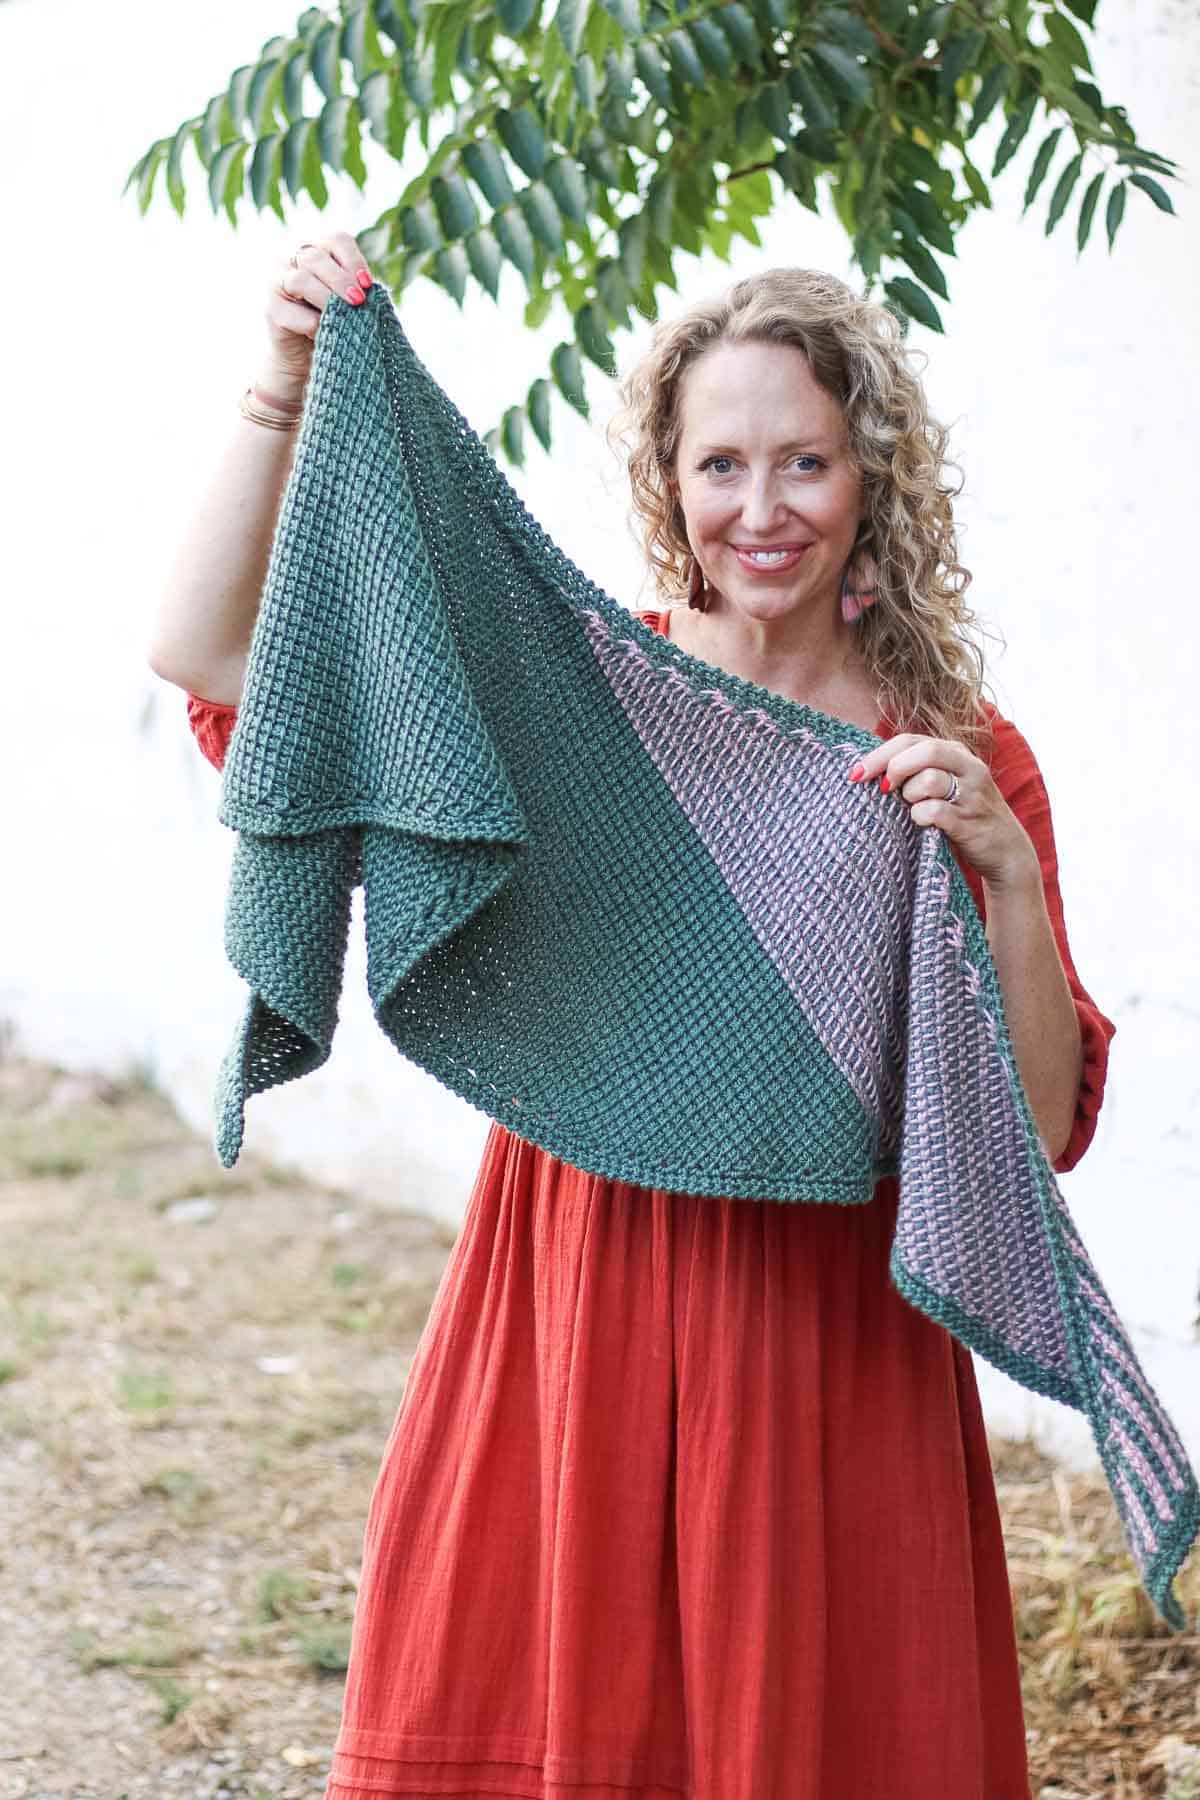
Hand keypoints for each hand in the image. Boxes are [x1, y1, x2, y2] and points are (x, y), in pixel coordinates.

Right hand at [261, 230, 374, 383]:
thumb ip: (354, 286)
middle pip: (316, 258)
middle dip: (341, 280)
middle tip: (359, 300)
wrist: (307, 353)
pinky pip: (294, 313)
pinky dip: (313, 324)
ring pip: (300, 280)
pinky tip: (325, 332)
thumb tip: (366, 287)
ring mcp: (277, 281)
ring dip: (326, 298)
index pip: (335, 240)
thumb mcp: (346, 298)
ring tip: (346, 314)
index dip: (353, 259)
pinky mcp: (271, 310)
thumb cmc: (333, 319)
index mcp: (315, 248)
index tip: (367, 284)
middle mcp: (292, 258)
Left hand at [847, 734, 1036, 888]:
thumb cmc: (962, 815)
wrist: (1005, 851)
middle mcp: (968, 767)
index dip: (879, 754)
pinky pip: (933, 812)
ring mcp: (972, 794)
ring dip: (910, 797)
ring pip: (928, 780)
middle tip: (883, 790)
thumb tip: (870, 770)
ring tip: (913, 808)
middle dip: (893, 768)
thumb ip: (916, 771)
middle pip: (923, 751)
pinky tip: (921, 823)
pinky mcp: (970, 821)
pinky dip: (919, 818)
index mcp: (956, 753)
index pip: (911, 740)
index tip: (856, 773)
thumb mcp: (944, 784)